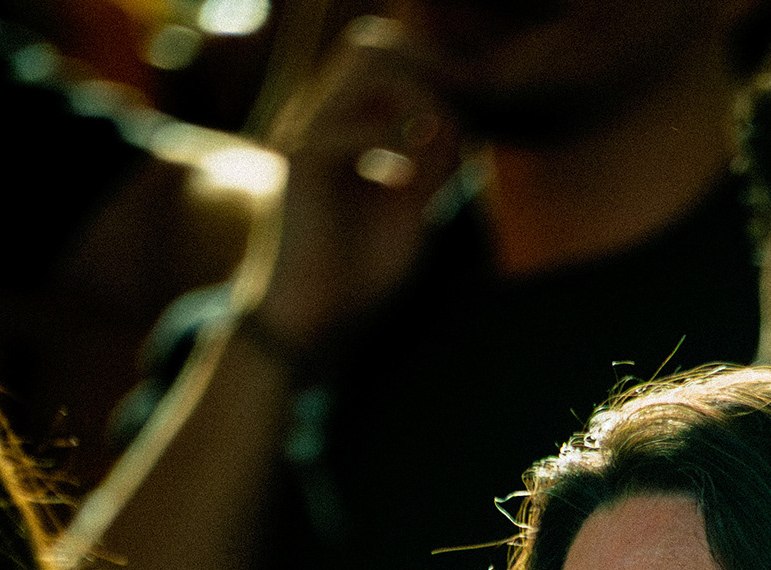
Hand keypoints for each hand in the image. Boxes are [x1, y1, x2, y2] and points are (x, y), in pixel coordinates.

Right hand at [251, 17, 464, 351]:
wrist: (313, 324)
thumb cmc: (358, 278)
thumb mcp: (411, 215)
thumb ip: (433, 168)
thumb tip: (464, 125)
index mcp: (345, 127)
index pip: (385, 60)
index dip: (434, 75)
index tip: (471, 120)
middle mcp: (322, 118)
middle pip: (371, 44)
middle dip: (428, 70)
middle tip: (460, 121)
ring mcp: (307, 133)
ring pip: (363, 65)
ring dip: (416, 96)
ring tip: (437, 146)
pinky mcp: (298, 164)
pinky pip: (350, 126)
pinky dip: (395, 140)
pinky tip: (413, 177)